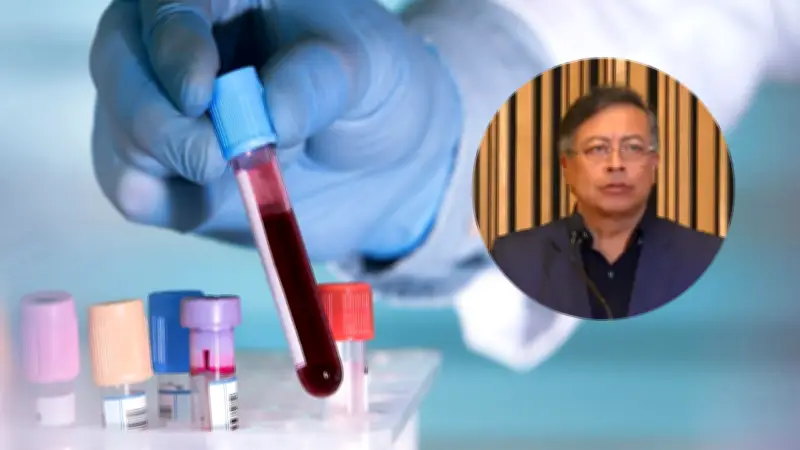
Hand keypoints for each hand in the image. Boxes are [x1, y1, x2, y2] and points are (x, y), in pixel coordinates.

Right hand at [90, 0, 460, 260]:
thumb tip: (267, 116)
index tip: (200, 95)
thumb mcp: (371, 69)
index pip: (170, 3)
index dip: (173, 44)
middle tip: (215, 159)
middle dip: (160, 119)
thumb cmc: (377, 88)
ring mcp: (163, 105)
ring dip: (171, 163)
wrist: (386, 156)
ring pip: (119, 129)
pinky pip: (130, 187)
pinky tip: (217, 201)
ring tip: (246, 173)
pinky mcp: (164, 168)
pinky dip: (168, 203)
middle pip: (120, 64)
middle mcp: (177, 42)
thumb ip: (319, 81)